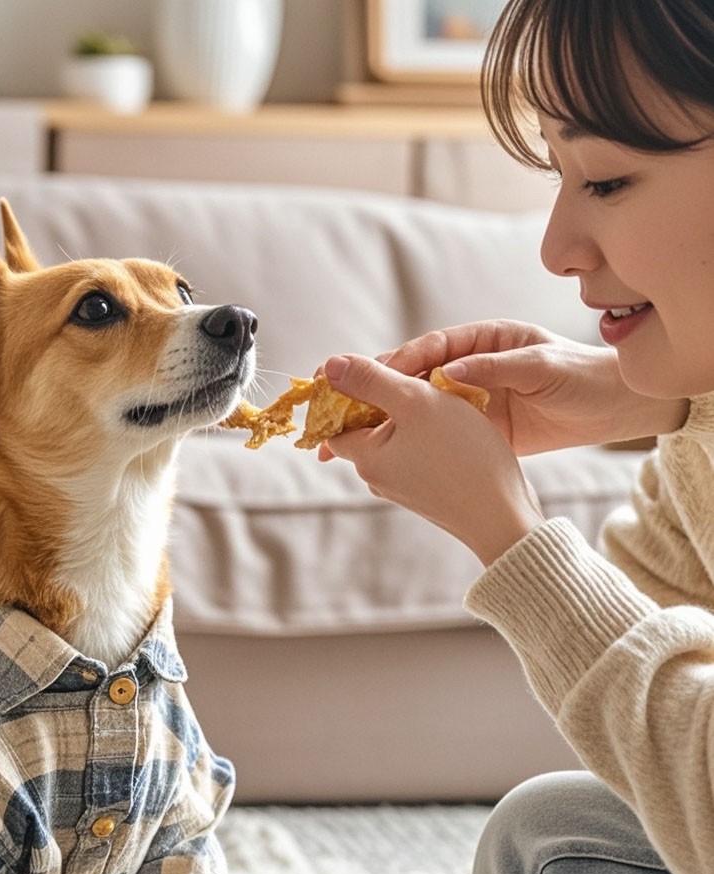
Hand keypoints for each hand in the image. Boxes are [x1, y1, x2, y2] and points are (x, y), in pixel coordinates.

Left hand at [321, 354, 544, 565]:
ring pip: (394, 436)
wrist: (504, 515)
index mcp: (365, 457)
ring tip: (438, 397)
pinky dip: (426, 432)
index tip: (368, 367)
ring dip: (409, 413)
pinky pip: (415, 451)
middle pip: (365, 425)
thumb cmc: (463, 455)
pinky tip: (452, 422)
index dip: (344, 389)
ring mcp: (401, 485)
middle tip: (413, 376)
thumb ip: (372, 380)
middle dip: (382, 397)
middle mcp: (376, 475)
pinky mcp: (426, 490)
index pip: (334, 417)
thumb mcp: (416, 402)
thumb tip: (330, 365)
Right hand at [375, 320, 687, 453]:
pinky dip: (406, 439)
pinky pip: (434, 432)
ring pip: (416, 407)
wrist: (614, 409)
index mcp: (481, 340)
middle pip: (413, 376)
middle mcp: (469, 367)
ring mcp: (469, 399)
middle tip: (341, 403)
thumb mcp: (540, 365)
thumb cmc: (581, 375)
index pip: (431, 347)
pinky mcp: (474, 428)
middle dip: (376, 389)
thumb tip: (448, 370)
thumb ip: (495, 367)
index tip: (373, 375)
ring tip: (348, 435)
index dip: (400, 360)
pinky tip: (382, 452)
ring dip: (383, 418)